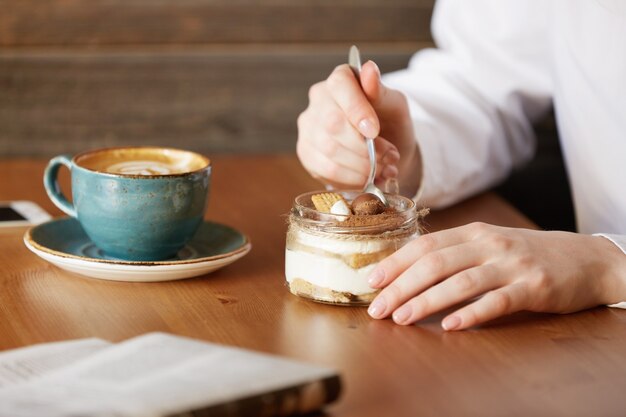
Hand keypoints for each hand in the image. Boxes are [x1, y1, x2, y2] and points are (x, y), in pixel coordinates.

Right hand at [297, 61, 421, 195]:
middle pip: (333, 123)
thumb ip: (381, 92)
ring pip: (329, 150)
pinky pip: (325, 170)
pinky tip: (366, 178)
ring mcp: (308, 127)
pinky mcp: (306, 153)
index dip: (357, 110)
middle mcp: (318, 100)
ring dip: (361, 166)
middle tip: (388, 158)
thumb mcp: (394, 105)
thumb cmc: (388, 122)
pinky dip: (351, 179)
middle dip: (365, 147)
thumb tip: (369, 70)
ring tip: (383, 170)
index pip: (340, 85)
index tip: (374, 131)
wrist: (384, 150)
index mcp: (340, 79)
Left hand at [367, 222, 625, 329]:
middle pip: (436, 263)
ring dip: (427, 301)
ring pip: (461, 281)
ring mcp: (512, 264)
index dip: (396, 262)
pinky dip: (472, 313)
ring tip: (402, 318)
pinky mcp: (533, 287)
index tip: (372, 281)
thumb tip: (408, 269)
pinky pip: (497, 301)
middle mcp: (490, 244)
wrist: (585, 258)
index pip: (425, 244)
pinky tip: (451, 325)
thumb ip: (455, 252)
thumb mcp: (489, 243)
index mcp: (474, 232)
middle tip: (378, 308)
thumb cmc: (527, 254)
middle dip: (401, 286)